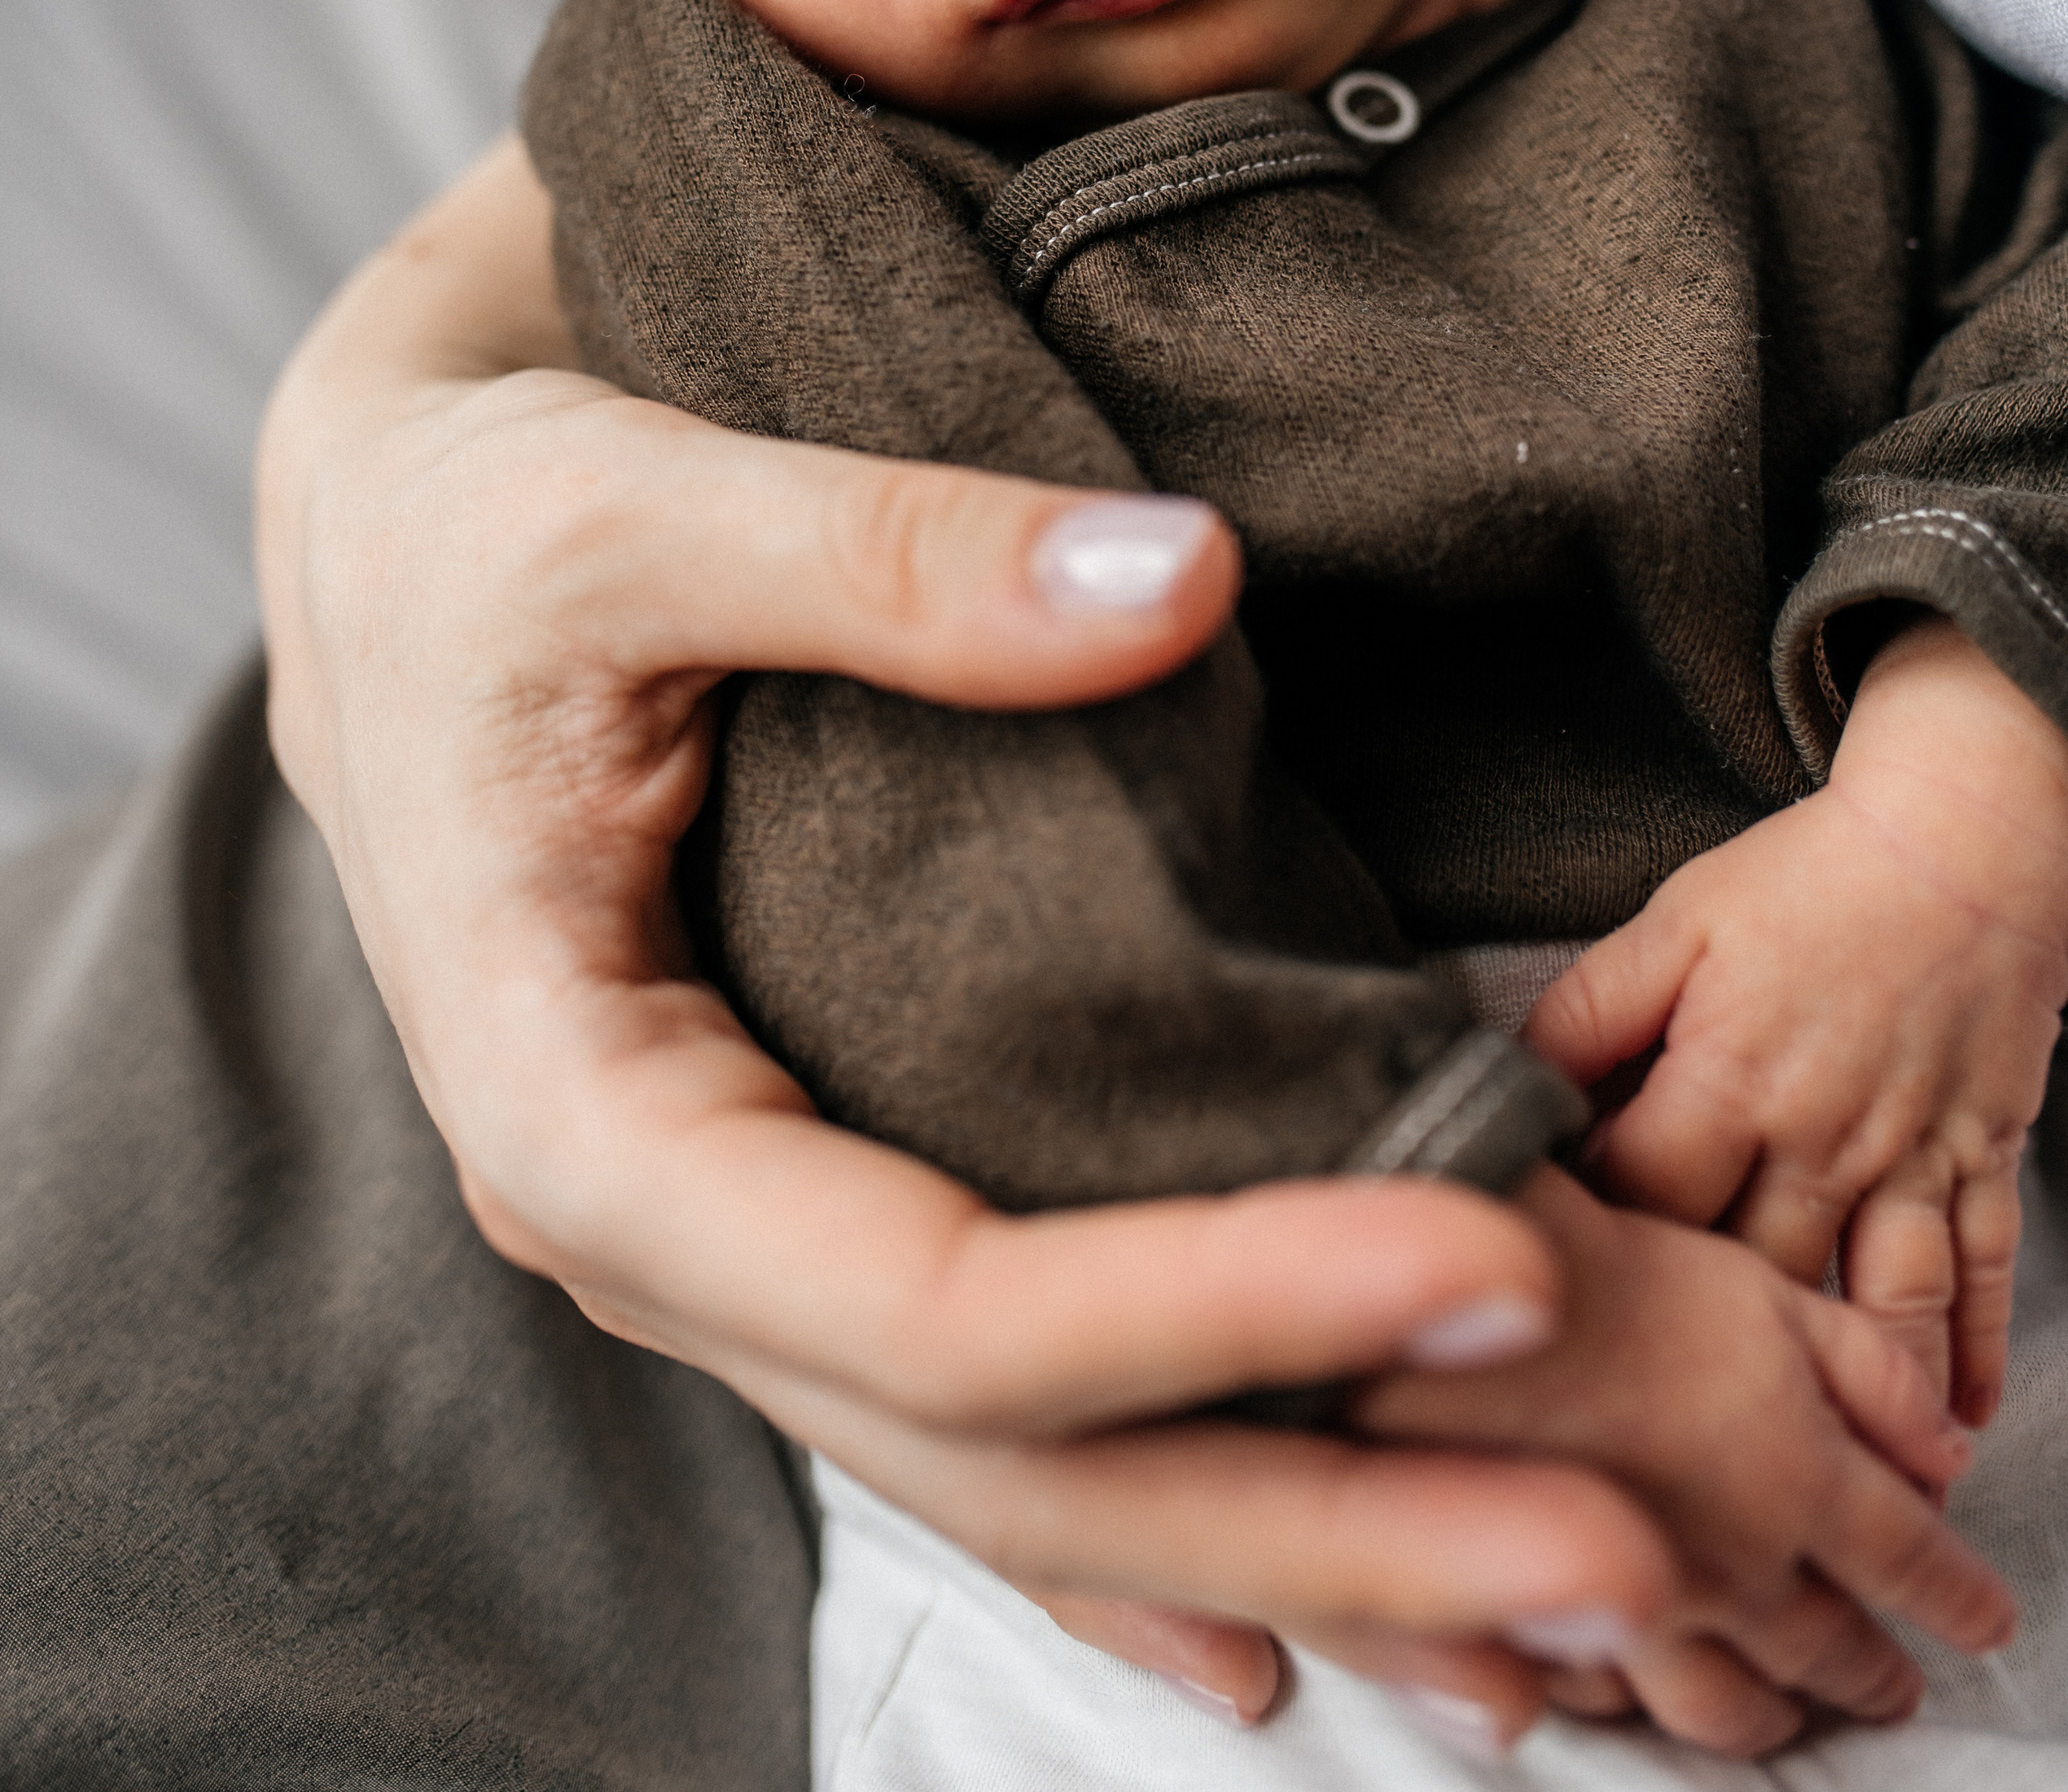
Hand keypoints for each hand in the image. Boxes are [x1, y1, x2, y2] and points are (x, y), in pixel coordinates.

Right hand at [258, 137, 1678, 1749]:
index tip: (1498, 1260)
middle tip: (1628, 1556)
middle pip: (1013, 1453)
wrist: (390, 558)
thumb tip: (1185, 580)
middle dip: (1324, 1514)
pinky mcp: (802, 1196)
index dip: (1225, 1304)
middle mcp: (659, 1233)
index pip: (938, 1297)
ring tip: (1561, 1610)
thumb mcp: (630, 506)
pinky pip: (987, 1403)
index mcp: (583, 1105)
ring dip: (1294, 1541)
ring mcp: (734, 1240)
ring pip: (1020, 1468)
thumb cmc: (478, 527)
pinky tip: (1307, 1610)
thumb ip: (886, 554)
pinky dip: (1162, 1504)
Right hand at [1352, 1163, 2012, 1760]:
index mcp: (1803, 1485)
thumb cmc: (1610, 1283)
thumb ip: (1874, 1373)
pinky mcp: (1547, 1626)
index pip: (1914, 1564)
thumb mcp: (1772, 1294)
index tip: (1983, 1616)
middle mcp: (1733, 1570)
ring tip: (1781, 1713)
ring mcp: (1638, 1612)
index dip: (1959, 1595)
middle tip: (1892, 1685)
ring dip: (1764, 1717)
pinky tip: (1635, 1690)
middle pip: (1828, 1652)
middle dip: (1871, 1674)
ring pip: (1723, 1707)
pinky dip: (1632, 1705)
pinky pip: (1606, 1702)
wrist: (1469, 1313)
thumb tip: (1949, 1447)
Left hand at [1526, 618, 2067, 1420]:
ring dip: (1866, 1399)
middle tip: (1662, 1421)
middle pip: (1757, 1279)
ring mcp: (1908, 1161)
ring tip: (1838, 1478)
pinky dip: (1974, 1356)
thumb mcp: (1674, 923)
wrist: (1961, 841)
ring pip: (1884, 1307)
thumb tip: (1509, 1083)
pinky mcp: (1978, 1161)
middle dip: (1712, 1358)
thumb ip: (1588, 1012)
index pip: (1646, 1200)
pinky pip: (1982, 1276)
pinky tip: (1956, 1422)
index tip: (1557, 1286)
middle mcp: (1822, 1140)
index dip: (1596, 1245)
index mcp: (1731, 1080)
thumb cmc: (1810, 880)